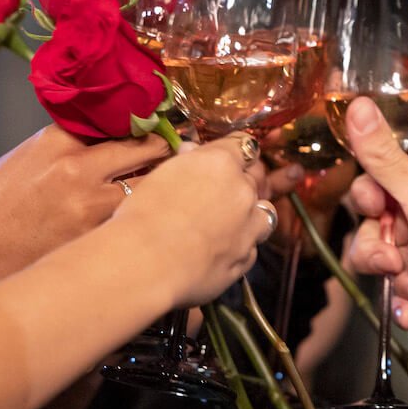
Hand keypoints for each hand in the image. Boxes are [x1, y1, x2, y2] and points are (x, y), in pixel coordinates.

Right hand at [0, 125, 170, 293]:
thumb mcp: (23, 160)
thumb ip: (68, 146)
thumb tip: (111, 137)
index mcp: (57, 141)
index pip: (122, 117)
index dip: (149, 120)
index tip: (163, 121)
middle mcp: (80, 169)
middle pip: (151, 148)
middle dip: (172, 149)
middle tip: (188, 152)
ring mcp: (94, 209)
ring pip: (156, 187)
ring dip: (171, 186)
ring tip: (179, 188)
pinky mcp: (100, 243)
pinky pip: (141, 223)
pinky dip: (154, 220)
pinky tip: (160, 222)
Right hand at [114, 134, 272, 307]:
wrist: (146, 263)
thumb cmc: (142, 217)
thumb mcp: (159, 177)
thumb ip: (185, 163)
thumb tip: (192, 152)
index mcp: (220, 163)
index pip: (243, 145)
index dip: (234, 152)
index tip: (226, 157)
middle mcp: (242, 191)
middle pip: (255, 178)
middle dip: (240, 182)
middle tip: (217, 193)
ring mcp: (249, 226)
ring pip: (265, 212)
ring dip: (250, 214)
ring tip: (226, 223)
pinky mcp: (246, 258)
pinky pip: (252, 247)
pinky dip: (240, 246)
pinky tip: (216, 251)